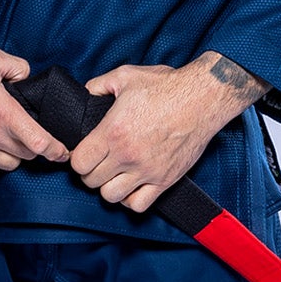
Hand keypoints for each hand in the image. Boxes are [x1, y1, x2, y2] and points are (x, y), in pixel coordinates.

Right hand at [0, 47, 70, 177]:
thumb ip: (17, 67)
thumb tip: (27, 77)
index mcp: (3, 112)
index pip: (39, 142)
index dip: (56, 150)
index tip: (62, 153)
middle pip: (25, 155)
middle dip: (30, 146)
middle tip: (23, 134)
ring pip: (7, 165)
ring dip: (10, 155)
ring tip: (1, 138)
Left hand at [70, 53, 268, 211]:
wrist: (203, 98)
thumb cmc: (167, 86)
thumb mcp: (125, 76)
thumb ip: (97, 86)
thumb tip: (84, 95)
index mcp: (113, 131)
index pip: (79, 162)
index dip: (77, 158)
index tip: (84, 152)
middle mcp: (128, 154)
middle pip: (91, 181)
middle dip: (90, 172)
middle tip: (98, 161)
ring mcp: (147, 170)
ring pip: (111, 196)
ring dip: (108, 187)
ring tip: (113, 174)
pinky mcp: (165, 180)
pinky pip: (138, 205)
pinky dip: (130, 199)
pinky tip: (131, 185)